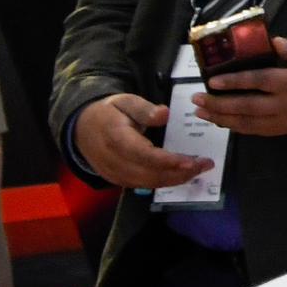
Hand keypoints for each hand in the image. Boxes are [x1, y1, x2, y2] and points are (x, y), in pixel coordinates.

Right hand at [71, 92, 209, 190]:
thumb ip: (144, 108)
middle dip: (180, 172)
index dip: (167, 161)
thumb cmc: (108, 113)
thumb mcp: (124, 101)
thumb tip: (165, 114)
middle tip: (205, 164)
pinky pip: (142, 185)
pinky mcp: (116, 180)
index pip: (142, 154)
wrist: (81, 128)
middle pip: (148, 173)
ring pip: (147, 183)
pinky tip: (181, 174)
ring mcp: (113, 173)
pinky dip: (163, 182)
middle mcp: (112, 160)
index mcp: (115, 137)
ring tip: (199, 169)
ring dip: (175, 179)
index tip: (191, 161)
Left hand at [193, 37, 286, 137]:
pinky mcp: (286, 129)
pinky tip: (223, 122)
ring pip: (249, 122)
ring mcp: (286, 119)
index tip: (213, 81)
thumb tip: (275, 41)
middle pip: (247, 106)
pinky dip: (238, 127)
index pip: (258, 81)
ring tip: (202, 113)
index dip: (234, 82)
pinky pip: (258, 131)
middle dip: (219, 104)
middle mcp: (286, 103)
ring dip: (223, 118)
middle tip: (197, 100)